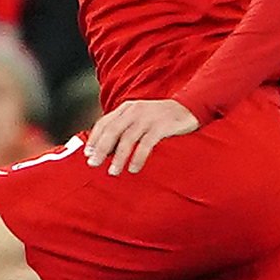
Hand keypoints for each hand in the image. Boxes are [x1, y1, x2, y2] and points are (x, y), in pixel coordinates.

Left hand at [84, 97, 199, 174]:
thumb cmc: (164, 118)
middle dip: (101, 149)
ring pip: (127, 138)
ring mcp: (148, 117)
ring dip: (118, 157)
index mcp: (127, 108)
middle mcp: (135, 110)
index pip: (104, 122)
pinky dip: (137, 157)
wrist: (191, 107)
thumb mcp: (141, 118)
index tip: (88, 154)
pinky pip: (145, 144)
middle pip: (112, 130)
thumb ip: (126, 128)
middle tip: (94, 164)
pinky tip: (133, 168)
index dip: (94, 138)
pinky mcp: (161, 126)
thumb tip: (108, 150)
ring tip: (113, 171)